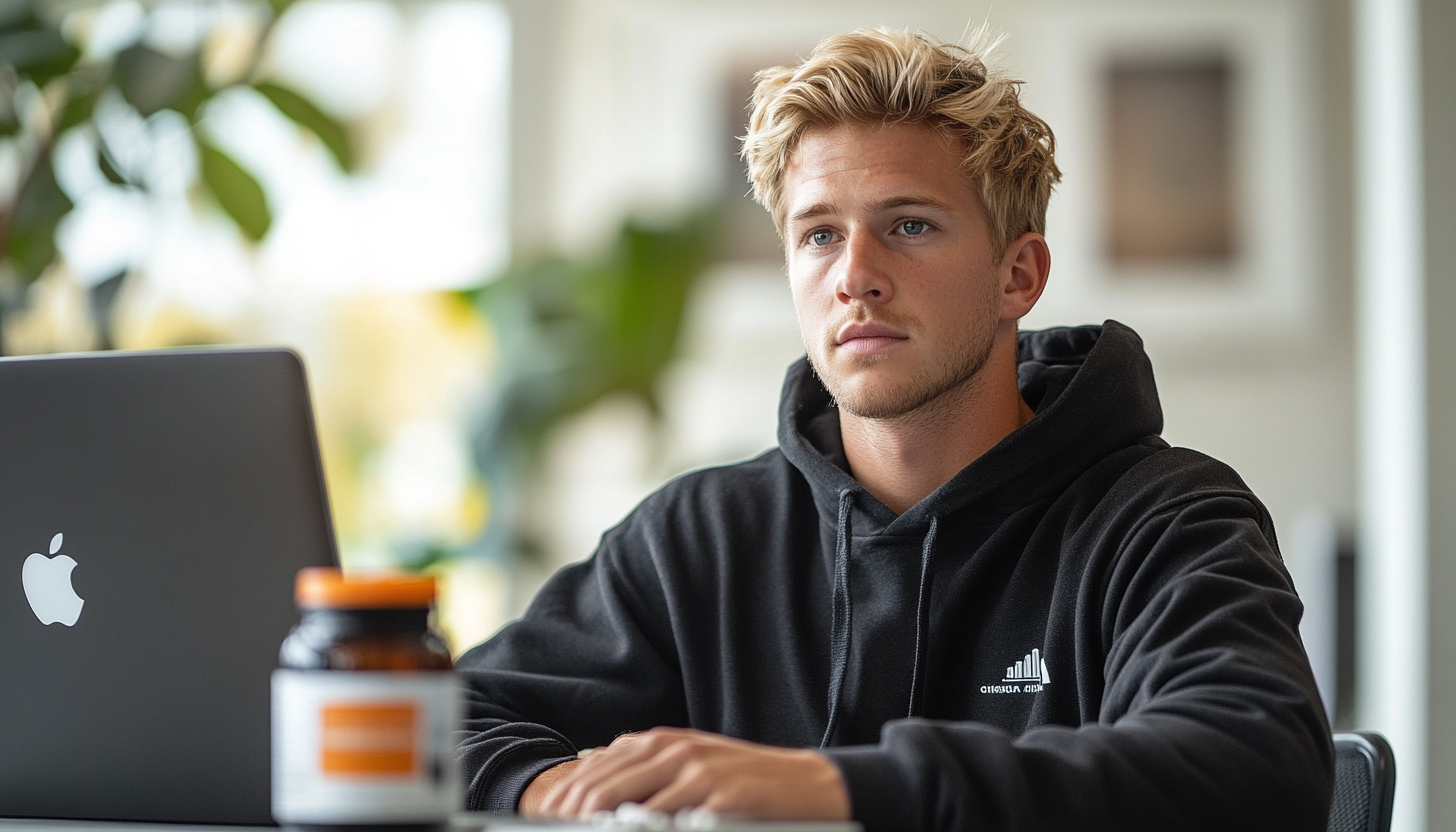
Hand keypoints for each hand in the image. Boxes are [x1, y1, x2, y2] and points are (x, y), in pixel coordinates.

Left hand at [529, 727, 849, 820]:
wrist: (806, 783)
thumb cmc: (744, 778)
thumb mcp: (691, 760)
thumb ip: (645, 765)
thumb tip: (593, 771)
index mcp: (659, 741)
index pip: (592, 770)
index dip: (562, 803)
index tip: (548, 823)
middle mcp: (671, 750)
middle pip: (598, 789)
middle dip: (572, 819)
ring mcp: (695, 772)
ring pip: (626, 808)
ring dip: (603, 828)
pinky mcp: (718, 797)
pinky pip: (669, 822)